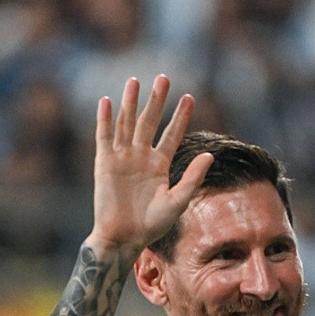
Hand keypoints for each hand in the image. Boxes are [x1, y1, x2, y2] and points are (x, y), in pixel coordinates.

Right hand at [89, 74, 213, 256]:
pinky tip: (106, 101)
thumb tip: (210, 155)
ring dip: (131, 103)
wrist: (125, 237)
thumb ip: (193, 178)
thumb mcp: (178, 201)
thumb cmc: (152, 225)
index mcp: (160, 165)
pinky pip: (104, 137)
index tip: (189, 97)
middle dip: (157, 101)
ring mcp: (123, 158)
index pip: (172, 135)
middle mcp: (141, 157)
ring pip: (127, 124)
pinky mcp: (105, 163)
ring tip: (136, 81)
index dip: (180, 117)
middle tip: (164, 78)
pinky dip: (104, 119)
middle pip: (150, 122)